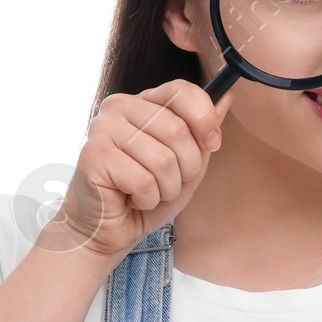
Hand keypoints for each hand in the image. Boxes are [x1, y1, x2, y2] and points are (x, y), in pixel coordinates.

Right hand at [52, 79, 234, 261]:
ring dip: (166, 188)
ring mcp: (103, 128)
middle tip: (168, 183)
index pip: (182, 91)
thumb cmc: (145, 197)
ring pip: (163, 160)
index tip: (212, 144)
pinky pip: (143, 181)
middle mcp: (119, 107)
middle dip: (186, 168)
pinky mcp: (94, 155)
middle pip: (178, 130)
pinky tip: (131, 199)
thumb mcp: (185, 164)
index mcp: (143, 102)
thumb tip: (227, 96)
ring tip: (148, 193)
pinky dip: (147, 200)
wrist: (106, 231)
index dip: (205, 120)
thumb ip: (202, 132)